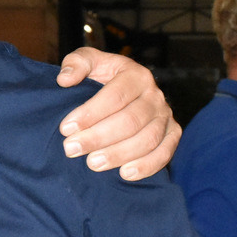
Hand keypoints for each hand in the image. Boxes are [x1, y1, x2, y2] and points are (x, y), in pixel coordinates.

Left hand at [57, 48, 179, 179]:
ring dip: (118, 154)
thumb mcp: (89, 62)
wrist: (122, 92)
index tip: (66, 128)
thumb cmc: (101, 77)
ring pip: (147, 139)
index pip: (115, 95)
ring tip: (92, 164)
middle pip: (130, 120)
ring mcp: (165, 116)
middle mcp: (155, 95)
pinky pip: (164, 153)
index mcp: (136, 75)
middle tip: (71, 149)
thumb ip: (76, 64)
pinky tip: (125, 174)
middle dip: (98, 137)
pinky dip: (147, 166)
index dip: (90, 113)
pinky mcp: (171, 134)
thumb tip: (65, 79)